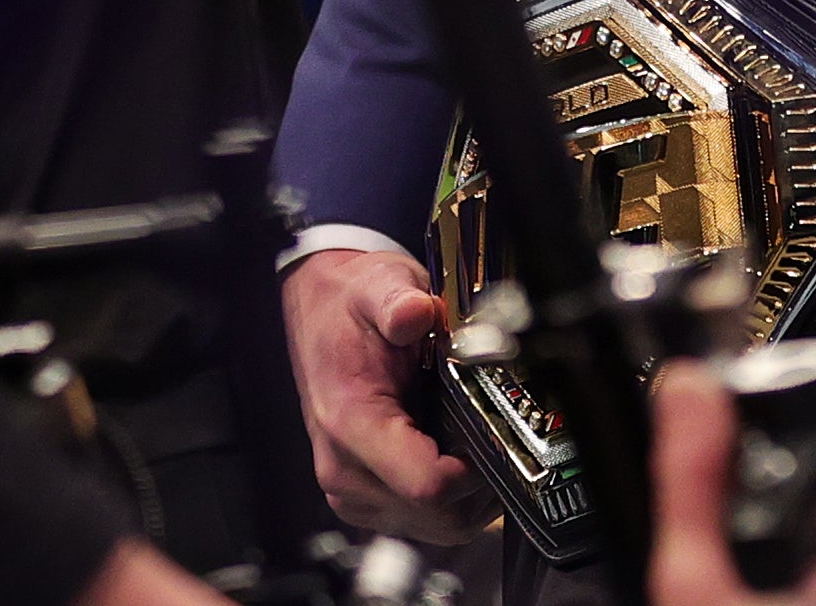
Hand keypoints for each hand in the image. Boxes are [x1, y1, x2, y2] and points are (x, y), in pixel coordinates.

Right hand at [283, 248, 485, 540]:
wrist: (317, 311)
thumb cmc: (349, 306)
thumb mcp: (378, 286)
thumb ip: (398, 302)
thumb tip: (417, 313)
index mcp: (350, 424)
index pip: (427, 486)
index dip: (476, 469)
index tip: (495, 433)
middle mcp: (344, 470)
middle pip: (440, 516)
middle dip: (482, 483)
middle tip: (498, 435)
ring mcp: (352, 491)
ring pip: (438, 528)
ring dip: (471, 496)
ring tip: (481, 443)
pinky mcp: (362, 498)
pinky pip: (424, 522)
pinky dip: (453, 500)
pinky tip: (460, 456)